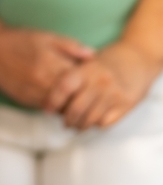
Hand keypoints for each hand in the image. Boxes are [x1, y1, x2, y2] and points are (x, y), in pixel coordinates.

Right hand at [0, 22, 92, 108]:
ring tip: (75, 100)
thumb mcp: (46, 37)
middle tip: (89, 96)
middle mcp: (42, 80)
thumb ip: (71, 46)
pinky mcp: (23, 100)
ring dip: (69, 105)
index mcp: (51, 63)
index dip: (90, 84)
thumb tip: (92, 56)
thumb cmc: (19, 40)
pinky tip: (58, 100)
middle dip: (82, 98)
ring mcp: (32, 92)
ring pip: (60, 107)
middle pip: (72, 98)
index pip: (80, 81)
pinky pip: (46, 109)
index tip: (94, 83)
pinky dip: (55, 106)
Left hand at [46, 41, 161, 129]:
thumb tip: (47, 90)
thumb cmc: (104, 61)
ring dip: (80, 126)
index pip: (64, 87)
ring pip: (91, 119)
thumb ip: (69, 74)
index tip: (47, 109)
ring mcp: (114, 94)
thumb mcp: (86, 60)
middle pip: (76, 108)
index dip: (52, 101)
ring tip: (75, 125)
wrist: (137, 58)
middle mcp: (100, 82)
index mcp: (87, 69)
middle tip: (64, 122)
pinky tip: (91, 122)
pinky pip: (106, 122)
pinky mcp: (127, 104)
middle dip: (67, 119)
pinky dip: (96, 125)